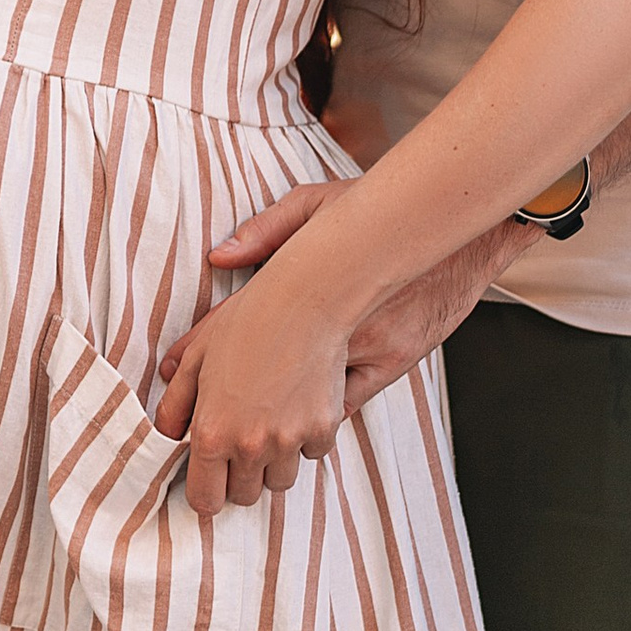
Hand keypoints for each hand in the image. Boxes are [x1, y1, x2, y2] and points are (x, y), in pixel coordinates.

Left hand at [152, 261, 352, 509]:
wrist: (302, 302)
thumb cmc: (244, 324)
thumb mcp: (197, 359)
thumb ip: (175, 405)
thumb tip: (167, 436)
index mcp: (213, 433)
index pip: (206, 501)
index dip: (206, 493)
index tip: (210, 479)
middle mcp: (251, 446)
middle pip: (245, 497)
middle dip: (239, 477)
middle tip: (240, 442)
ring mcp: (289, 441)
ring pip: (280, 481)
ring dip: (273, 462)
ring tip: (269, 420)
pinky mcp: (323, 430)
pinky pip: (311, 454)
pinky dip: (305, 439)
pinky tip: (298, 405)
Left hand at [173, 182, 517, 418]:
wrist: (454, 234)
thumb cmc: (384, 214)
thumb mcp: (319, 204)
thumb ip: (268, 230)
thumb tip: (219, 256)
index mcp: (303, 285)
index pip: (237, 330)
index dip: (204, 359)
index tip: (176, 380)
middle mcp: (331, 325)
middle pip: (265, 377)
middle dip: (233, 406)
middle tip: (211, 419)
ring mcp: (364, 348)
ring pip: (306, 404)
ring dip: (277, 416)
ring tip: (250, 425)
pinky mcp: (392, 363)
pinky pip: (345, 405)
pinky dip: (321, 414)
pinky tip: (303, 414)